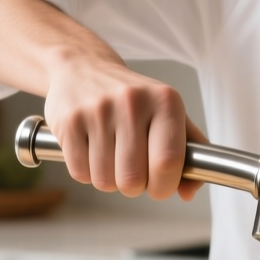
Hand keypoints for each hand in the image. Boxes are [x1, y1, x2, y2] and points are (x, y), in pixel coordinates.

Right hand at [44, 51, 204, 199]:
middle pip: (133, 179)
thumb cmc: (133, 100)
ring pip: (105, 180)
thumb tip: (188, 191)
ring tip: (112, 157)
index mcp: (165, 101)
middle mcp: (132, 102)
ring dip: (110, 180)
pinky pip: (80, 173)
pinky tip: (92, 151)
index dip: (164, 186)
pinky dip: (87, 172)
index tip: (160, 185)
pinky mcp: (69, 122)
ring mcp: (98, 111)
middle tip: (133, 170)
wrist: (84, 69)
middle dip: (134, 186)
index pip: (168, 162)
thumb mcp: (169, 115)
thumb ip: (190, 154)